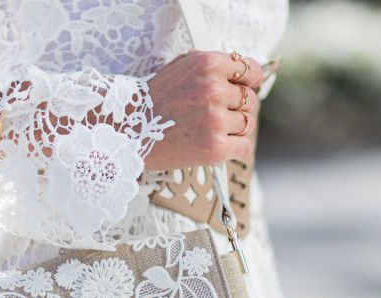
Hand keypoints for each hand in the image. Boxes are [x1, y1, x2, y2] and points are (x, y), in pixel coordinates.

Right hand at [144, 50, 262, 170]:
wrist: (129, 130)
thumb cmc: (154, 100)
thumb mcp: (182, 67)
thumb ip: (213, 67)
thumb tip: (243, 74)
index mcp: (208, 65)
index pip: (250, 71)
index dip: (248, 82)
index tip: (243, 89)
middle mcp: (214, 90)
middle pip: (249, 100)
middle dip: (234, 108)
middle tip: (211, 115)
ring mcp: (216, 120)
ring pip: (247, 124)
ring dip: (233, 129)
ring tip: (208, 130)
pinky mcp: (215, 147)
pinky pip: (244, 147)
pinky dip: (234, 149)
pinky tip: (217, 146)